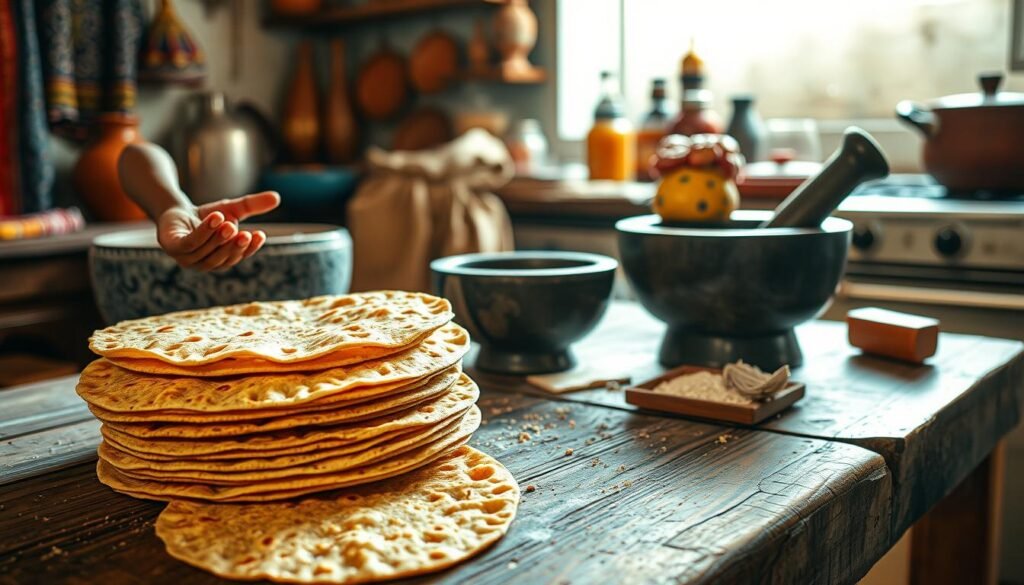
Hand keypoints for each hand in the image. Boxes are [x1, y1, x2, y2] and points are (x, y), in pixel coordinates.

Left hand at [156, 191, 280, 271]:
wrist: (176, 210)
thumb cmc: (207, 215)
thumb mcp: (233, 209)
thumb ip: (253, 206)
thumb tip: (277, 197)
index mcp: (223, 259)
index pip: (239, 257)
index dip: (250, 248)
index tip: (261, 234)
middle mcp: (206, 264)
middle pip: (224, 258)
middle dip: (234, 246)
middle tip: (246, 232)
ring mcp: (188, 259)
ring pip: (207, 252)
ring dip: (218, 238)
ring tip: (228, 223)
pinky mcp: (173, 248)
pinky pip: (191, 243)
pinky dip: (203, 231)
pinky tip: (214, 218)